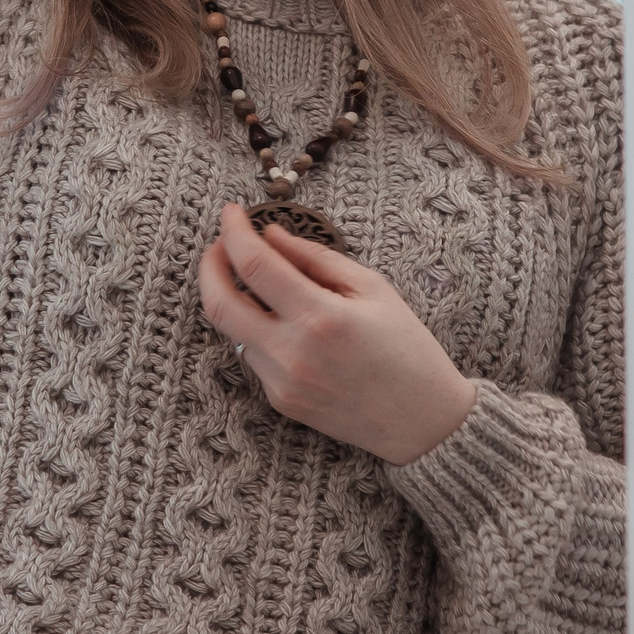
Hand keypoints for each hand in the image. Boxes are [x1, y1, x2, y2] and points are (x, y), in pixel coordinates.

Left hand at [196, 204, 478, 465]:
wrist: (423, 421)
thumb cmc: (407, 348)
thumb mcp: (372, 289)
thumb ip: (315, 258)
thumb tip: (270, 235)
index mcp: (321, 318)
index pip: (255, 265)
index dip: (234, 232)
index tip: (231, 212)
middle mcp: (293, 353)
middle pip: (219, 304)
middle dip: (209, 266)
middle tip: (220, 244)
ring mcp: (282, 382)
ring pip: (235, 330)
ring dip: (239, 300)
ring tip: (266, 284)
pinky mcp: (280, 402)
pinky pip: (254, 356)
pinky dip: (261, 331)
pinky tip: (290, 326)